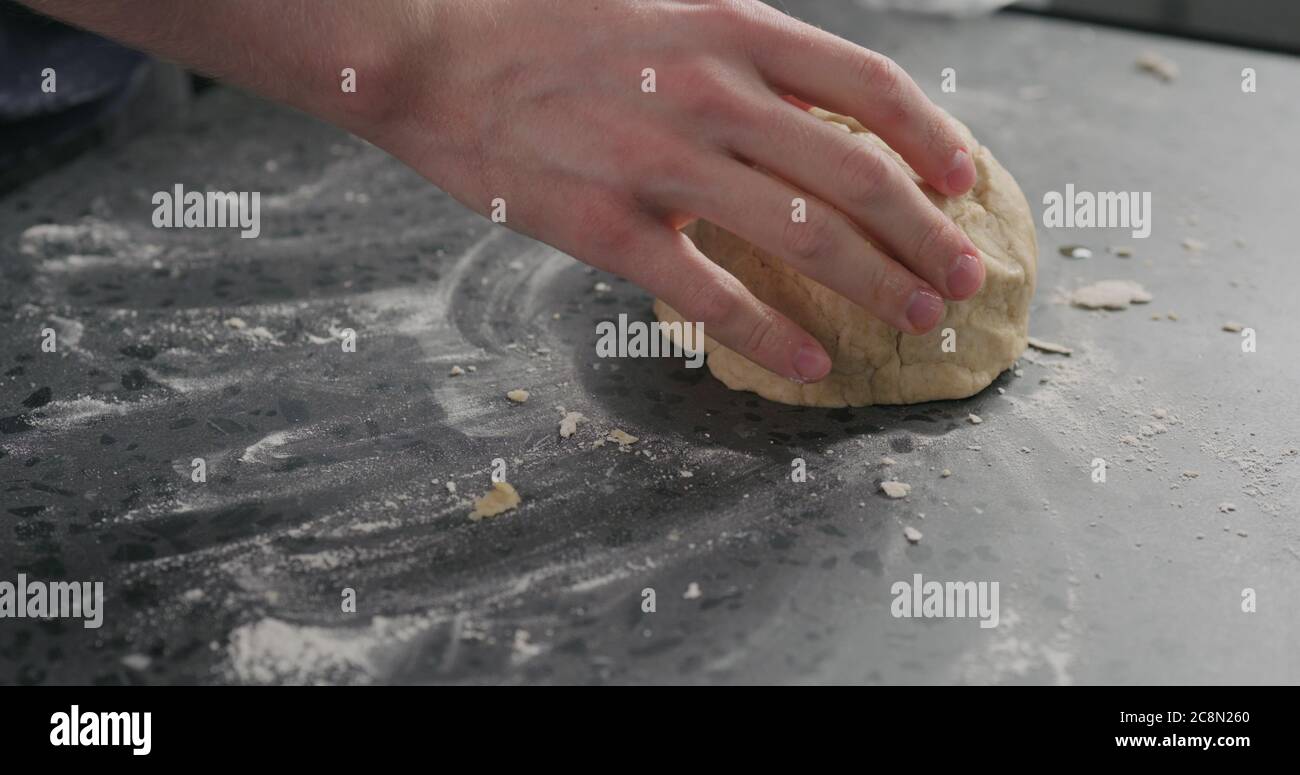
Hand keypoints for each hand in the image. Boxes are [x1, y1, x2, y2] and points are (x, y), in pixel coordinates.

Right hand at [370, 0, 984, 382]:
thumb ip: (741, 58)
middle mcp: (712, 93)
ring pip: (803, 236)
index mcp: (732, 31)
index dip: (933, 137)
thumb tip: (816, 112)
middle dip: (926, 233)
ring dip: (875, 284)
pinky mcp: (609, 227)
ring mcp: (662, 162)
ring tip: (915, 320)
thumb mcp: (664, 12)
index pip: (866, 84)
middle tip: (965, 278)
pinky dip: (770, 336)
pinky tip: (809, 364)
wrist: (434, 47)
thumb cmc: (548, 28)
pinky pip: (710, 294)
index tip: (967, 183)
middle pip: (856, 173)